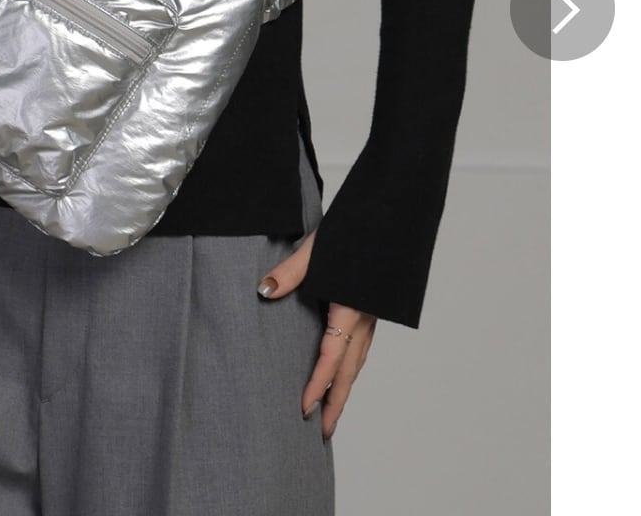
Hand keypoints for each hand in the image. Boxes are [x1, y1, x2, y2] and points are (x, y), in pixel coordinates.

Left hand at [257, 229, 377, 439]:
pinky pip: (361, 348)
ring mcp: (372, 316)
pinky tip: (342, 374)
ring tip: (332, 412)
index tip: (306, 408)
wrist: (385, 218)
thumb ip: (289, 272)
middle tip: (323, 431)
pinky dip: (350, 368)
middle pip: (349, 371)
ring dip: (344, 388)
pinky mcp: (372, 310)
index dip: (318, 384)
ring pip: (357, 362)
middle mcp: (365, 318)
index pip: (331, 356)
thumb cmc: (350, 232)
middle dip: (335, 402)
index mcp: (351, 308)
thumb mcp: (315, 250)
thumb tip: (264, 291)